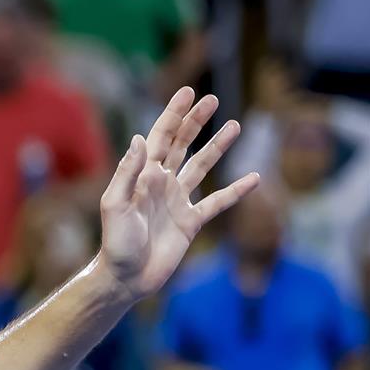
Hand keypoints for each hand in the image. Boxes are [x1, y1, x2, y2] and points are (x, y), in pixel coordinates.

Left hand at [97, 88, 258, 303]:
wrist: (126, 277)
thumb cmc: (115, 242)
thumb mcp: (115, 204)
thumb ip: (128, 172)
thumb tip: (140, 138)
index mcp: (142, 175)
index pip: (160, 137)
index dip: (174, 114)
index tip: (189, 92)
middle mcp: (161, 183)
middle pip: (182, 145)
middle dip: (195, 122)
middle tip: (211, 99)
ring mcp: (177, 201)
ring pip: (202, 167)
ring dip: (217, 147)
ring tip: (236, 125)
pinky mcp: (191, 222)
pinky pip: (218, 202)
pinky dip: (236, 191)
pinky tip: (254, 178)